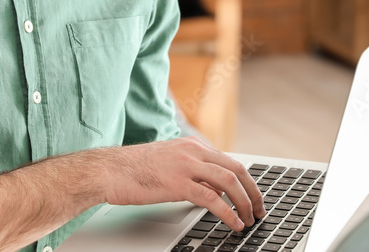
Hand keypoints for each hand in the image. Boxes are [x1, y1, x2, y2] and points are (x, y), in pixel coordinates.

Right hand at [97, 136, 265, 230]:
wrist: (109, 170)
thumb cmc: (134, 170)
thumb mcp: (170, 164)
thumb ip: (194, 173)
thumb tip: (215, 192)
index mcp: (191, 145)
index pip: (229, 161)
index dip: (246, 181)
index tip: (253, 196)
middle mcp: (192, 151)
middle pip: (236, 169)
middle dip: (253, 192)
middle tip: (259, 210)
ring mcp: (186, 165)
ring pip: (229, 182)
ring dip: (244, 203)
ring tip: (248, 220)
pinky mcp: (178, 183)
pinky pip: (212, 199)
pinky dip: (228, 213)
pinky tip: (233, 224)